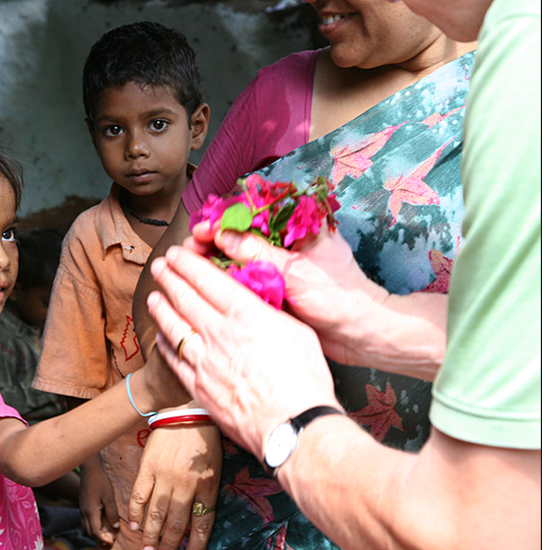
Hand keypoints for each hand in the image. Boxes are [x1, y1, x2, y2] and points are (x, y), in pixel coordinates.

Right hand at [78, 457, 118, 544]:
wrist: (89, 468)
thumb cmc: (100, 481)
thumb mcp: (109, 497)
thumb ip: (112, 513)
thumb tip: (115, 527)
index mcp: (90, 511)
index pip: (96, 532)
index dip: (104, 539)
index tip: (113, 541)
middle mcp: (84, 512)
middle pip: (90, 532)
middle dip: (100, 538)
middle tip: (112, 539)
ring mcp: (82, 508)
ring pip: (87, 526)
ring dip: (96, 532)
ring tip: (108, 533)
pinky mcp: (83, 504)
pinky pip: (86, 520)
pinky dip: (93, 525)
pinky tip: (102, 522)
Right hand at [127, 422, 220, 549]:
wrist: (187, 412)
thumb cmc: (204, 441)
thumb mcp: (213, 468)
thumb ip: (206, 492)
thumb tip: (198, 518)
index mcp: (206, 484)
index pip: (202, 522)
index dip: (196, 544)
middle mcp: (186, 483)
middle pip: (177, 521)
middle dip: (170, 543)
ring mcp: (165, 475)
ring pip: (156, 512)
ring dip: (151, 533)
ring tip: (147, 548)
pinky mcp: (148, 467)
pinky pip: (139, 494)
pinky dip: (135, 512)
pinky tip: (133, 525)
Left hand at [146, 244, 339, 460]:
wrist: (293, 426)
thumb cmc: (305, 380)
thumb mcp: (296, 331)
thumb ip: (269, 313)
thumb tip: (257, 304)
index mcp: (246, 314)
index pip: (207, 279)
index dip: (188, 263)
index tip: (178, 253)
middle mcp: (220, 333)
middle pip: (185, 298)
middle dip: (168, 278)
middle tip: (159, 266)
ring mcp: (205, 361)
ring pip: (173, 327)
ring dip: (161, 308)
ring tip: (153, 297)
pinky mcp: (198, 386)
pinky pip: (175, 360)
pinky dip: (165, 344)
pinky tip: (162, 336)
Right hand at [193, 220, 386, 367]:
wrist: (361, 333)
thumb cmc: (340, 297)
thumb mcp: (295, 270)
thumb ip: (257, 252)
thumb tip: (222, 236)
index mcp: (296, 227)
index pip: (250, 216)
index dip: (222, 222)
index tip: (201, 232)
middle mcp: (285, 245)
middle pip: (240, 237)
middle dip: (212, 243)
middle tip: (189, 251)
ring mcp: (279, 269)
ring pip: (239, 261)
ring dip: (214, 264)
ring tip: (189, 268)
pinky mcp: (275, 291)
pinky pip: (245, 283)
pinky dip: (226, 284)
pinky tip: (206, 287)